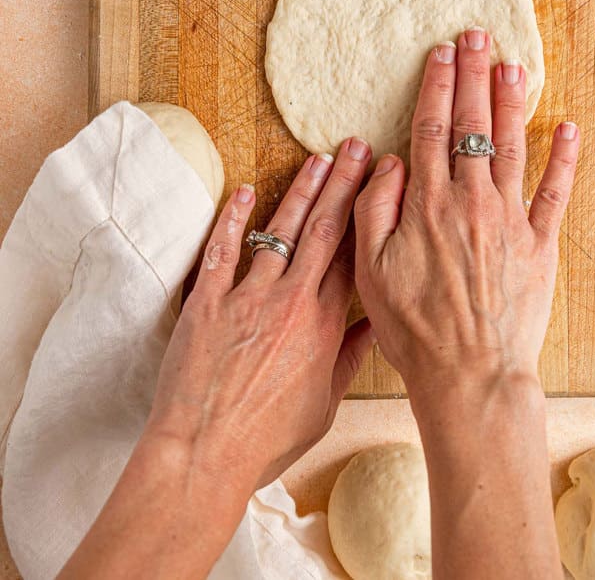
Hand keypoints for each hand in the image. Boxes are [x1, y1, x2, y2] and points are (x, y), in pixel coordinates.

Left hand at [143, 137, 373, 510]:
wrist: (204, 455)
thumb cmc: (265, 441)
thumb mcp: (323, 405)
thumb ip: (349, 359)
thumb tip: (377, 327)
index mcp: (324, 326)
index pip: (353, 255)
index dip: (369, 214)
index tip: (382, 183)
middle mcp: (290, 301)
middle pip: (323, 229)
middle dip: (343, 183)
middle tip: (356, 147)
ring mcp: (247, 297)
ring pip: (280, 230)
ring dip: (301, 190)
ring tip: (318, 157)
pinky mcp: (206, 302)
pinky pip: (222, 250)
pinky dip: (234, 218)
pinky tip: (247, 190)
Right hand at [354, 28, 578, 400]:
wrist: (470, 374)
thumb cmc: (415, 328)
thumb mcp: (371, 270)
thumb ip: (375, 208)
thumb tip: (388, 159)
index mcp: (427, 203)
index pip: (430, 128)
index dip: (435, 86)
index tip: (439, 53)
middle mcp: (470, 200)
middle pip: (472, 124)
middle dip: (473, 75)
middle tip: (477, 35)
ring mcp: (510, 218)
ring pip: (512, 145)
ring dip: (512, 101)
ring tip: (513, 64)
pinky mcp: (540, 243)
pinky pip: (555, 191)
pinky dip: (564, 157)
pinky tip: (568, 127)